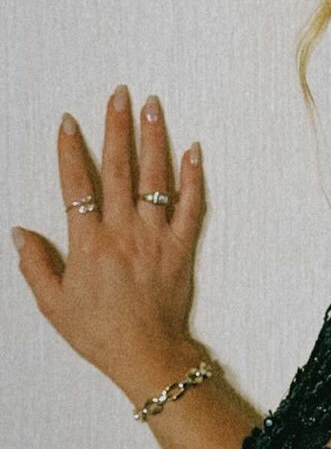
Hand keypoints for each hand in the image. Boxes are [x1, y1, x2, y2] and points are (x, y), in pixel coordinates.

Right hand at [13, 85, 205, 388]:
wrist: (146, 354)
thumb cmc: (97, 332)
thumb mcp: (53, 304)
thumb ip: (35, 265)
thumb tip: (19, 231)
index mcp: (88, 244)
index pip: (77, 186)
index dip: (71, 151)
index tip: (69, 121)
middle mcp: (123, 233)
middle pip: (119, 169)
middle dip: (117, 127)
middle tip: (119, 94)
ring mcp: (156, 237)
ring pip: (155, 178)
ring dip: (154, 139)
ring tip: (153, 106)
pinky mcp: (181, 247)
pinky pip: (191, 206)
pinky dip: (193, 177)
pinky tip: (194, 150)